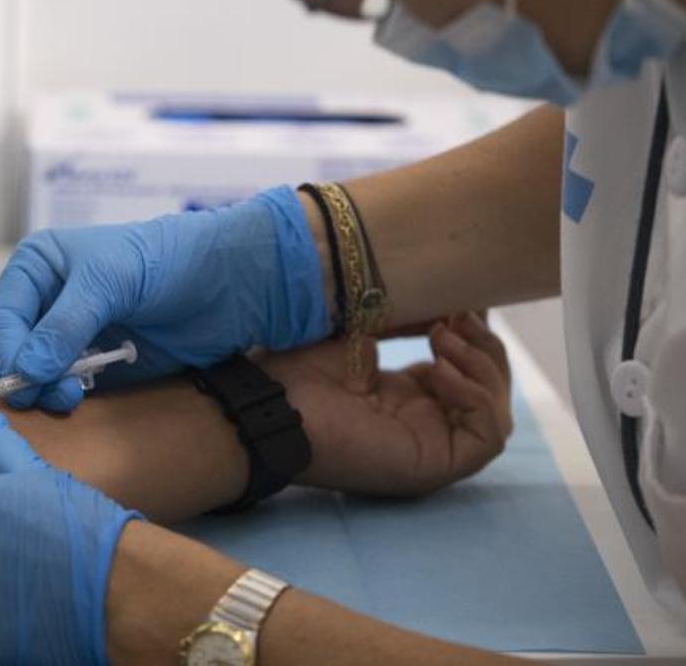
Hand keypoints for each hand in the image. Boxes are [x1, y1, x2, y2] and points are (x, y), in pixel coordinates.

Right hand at [0, 187, 327, 412]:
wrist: (228, 283)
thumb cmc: (165, 262)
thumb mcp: (109, 281)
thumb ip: (65, 325)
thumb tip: (26, 371)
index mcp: (39, 268)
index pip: (3, 317)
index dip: (6, 350)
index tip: (20, 379)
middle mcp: (49, 302)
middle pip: (15, 352)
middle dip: (26, 375)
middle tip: (48, 396)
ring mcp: (73, 337)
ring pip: (38, 377)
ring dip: (47, 391)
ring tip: (69, 398)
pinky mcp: (100, 366)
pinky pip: (70, 390)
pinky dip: (68, 399)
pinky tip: (81, 401)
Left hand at [264, 312, 511, 495]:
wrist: (273, 405)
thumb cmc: (299, 372)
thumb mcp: (362, 334)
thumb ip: (406, 321)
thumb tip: (451, 304)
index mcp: (403, 399)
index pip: (462, 371)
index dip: (469, 336)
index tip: (458, 303)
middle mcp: (422, 425)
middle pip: (488, 392)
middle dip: (483, 347)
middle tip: (457, 317)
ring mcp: (431, 449)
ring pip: (496, 414)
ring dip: (483, 367)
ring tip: (442, 338)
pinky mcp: (435, 466)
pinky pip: (488, 437)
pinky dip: (476, 397)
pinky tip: (438, 371)